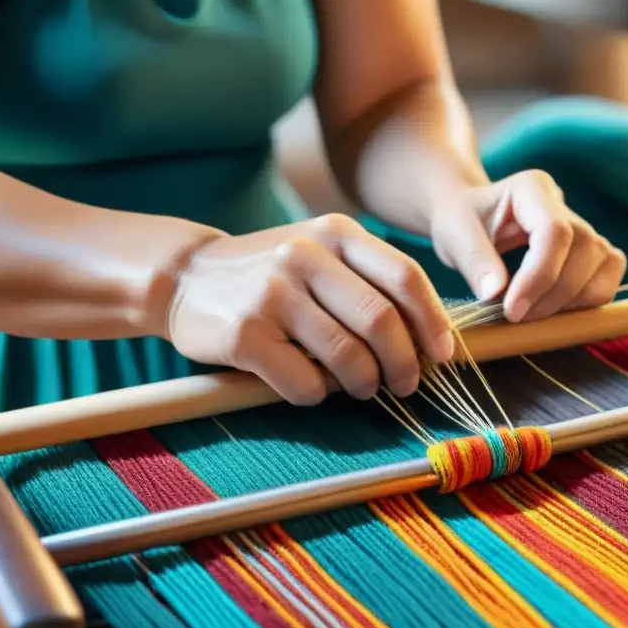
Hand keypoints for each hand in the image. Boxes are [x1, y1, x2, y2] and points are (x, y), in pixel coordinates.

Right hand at [164, 214, 454, 404]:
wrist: (185, 276)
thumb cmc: (271, 274)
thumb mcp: (319, 253)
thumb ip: (368, 279)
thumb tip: (431, 333)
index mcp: (336, 232)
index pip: (405, 277)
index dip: (432, 323)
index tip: (442, 355)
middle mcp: (306, 255)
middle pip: (381, 321)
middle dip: (404, 364)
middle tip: (405, 385)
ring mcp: (273, 293)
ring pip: (347, 357)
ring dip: (364, 385)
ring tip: (362, 389)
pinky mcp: (245, 334)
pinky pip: (304, 382)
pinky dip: (318, 394)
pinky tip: (311, 387)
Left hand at [429, 170, 625, 322]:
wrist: (471, 220)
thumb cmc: (462, 223)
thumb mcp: (454, 235)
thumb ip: (474, 261)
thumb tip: (494, 293)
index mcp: (532, 188)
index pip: (554, 231)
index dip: (539, 275)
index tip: (512, 310)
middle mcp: (565, 205)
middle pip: (584, 249)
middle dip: (552, 294)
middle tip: (515, 316)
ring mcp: (585, 228)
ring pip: (605, 266)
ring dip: (571, 301)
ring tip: (530, 313)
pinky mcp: (593, 253)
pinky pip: (608, 279)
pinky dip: (586, 302)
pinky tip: (550, 309)